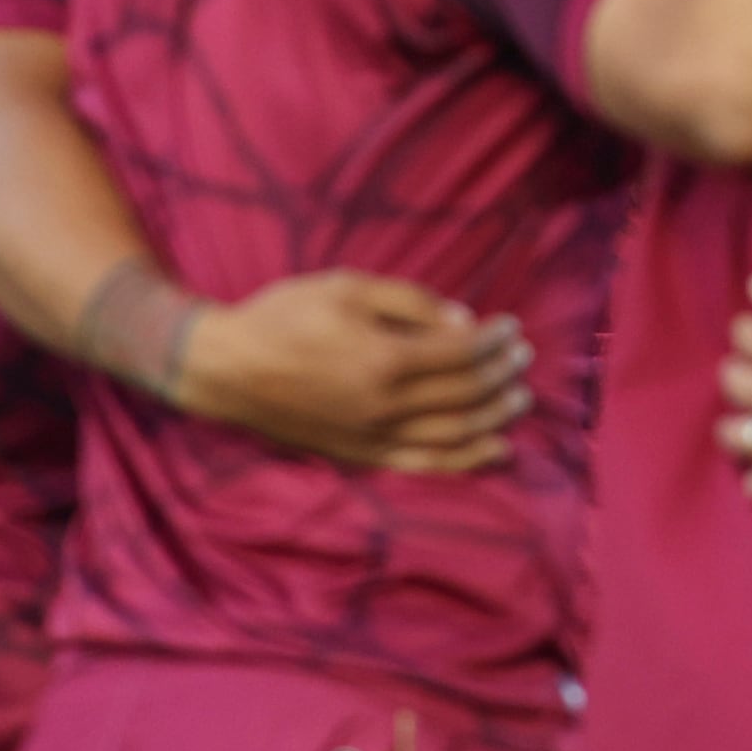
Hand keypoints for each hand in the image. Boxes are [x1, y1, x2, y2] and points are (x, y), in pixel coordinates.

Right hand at [175, 272, 531, 474]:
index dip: (493, 341)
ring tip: (520, 399)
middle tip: (523, 357)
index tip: (512, 327)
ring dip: (493, 416)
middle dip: (500, 374)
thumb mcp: (347, 287)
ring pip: (452, 434)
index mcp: (383, 359)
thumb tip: (463, 322)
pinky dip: (464, 459)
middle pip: (462, 395)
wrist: (228, 366)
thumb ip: (410, 303)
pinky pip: (424, 464)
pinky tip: (494, 449)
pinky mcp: (361, 456)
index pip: (460, 354)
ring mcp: (373, 437)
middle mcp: (385, 406)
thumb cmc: (285, 315)